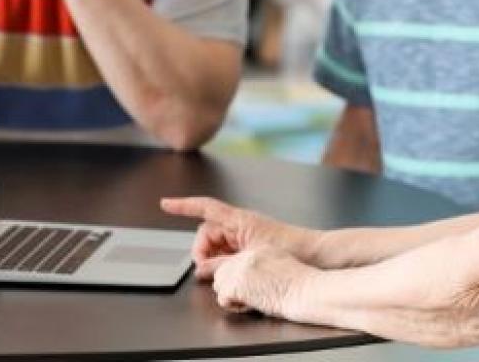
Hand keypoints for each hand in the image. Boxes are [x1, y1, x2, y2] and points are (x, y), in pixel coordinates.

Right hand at [160, 196, 312, 279]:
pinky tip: (227, 272)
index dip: (184, 205)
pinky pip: (227, 250)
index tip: (165, 204)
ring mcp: (244, 234)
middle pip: (207, 232)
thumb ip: (223, 264)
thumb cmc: (289, 247)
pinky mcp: (249, 245)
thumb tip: (202, 268)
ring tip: (218, 272)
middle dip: (201, 249)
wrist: (313, 253)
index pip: (206, 207)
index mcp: (239, 219)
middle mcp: (239, 224)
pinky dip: (222, 261)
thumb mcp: (251, 258)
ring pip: (215, 244)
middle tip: (206, 269)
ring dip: (212, 258)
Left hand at [211, 244, 313, 317]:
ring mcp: (240, 268)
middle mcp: (247, 256)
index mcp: (258, 249)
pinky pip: (222, 298)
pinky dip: (234, 306)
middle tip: (248, 296)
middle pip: (222, 272)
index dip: (235, 277)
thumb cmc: (299, 284)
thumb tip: (248, 277)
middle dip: (231, 287)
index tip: (241, 286)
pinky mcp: (236, 284)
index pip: (234, 261)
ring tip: (252, 299)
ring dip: (231, 295)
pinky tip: (251, 304)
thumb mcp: (279, 265)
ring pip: (219, 284)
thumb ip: (260, 265)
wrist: (303, 290)